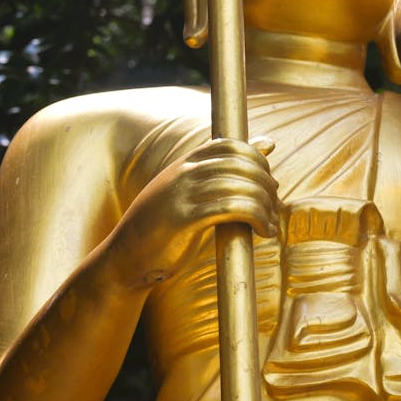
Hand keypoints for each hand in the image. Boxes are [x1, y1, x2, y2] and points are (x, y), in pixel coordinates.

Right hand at [108, 136, 280, 287]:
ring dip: (265, 205)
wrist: (125, 257)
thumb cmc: (162, 226)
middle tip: (275, 205)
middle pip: (240, 165)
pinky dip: (256, 218)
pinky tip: (263, 231)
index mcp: (184, 163)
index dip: (256, 160)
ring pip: (240, 187)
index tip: (267, 182)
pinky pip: (232, 209)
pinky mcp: (184, 219)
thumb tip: (269, 142)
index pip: (230, 145)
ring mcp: (182, 194)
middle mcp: (183, 173)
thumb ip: (226, 169)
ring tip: (271, 223)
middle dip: (265, 183)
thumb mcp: (191, 190)